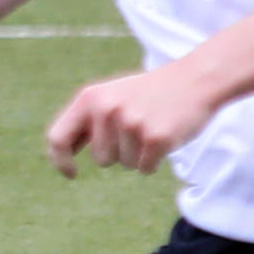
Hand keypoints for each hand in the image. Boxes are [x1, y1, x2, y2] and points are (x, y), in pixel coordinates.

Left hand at [45, 64, 219, 176]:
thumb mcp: (110, 97)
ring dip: (139, 154)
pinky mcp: (155, 138)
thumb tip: (59, 155)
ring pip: (125, 164)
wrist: (195, 79)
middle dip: (119, 152)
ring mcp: (131, 124)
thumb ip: (86, 122)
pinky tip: (165, 136)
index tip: (71, 173)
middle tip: (139, 126)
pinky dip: (155, 160)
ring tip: (152, 126)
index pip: (58, 139)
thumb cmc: (148, 94)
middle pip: (101, 159)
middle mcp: (107, 109)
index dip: (60, 161)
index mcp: (90, 98)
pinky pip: (145, 168)